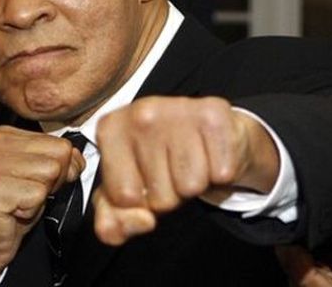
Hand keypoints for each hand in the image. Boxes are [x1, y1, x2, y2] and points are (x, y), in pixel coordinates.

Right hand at [0, 126, 85, 285]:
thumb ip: (52, 159)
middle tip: (28, 195)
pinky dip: (31, 210)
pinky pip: (37, 196)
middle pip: (59, 156)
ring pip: (51, 173)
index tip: (38, 182)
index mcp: (3, 135)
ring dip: (41, 196)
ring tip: (19, 201)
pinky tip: (12, 212)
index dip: (61, 168)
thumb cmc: (4, 209)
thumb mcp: (31, 175)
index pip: (59, 142)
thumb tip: (78, 157)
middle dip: (54, 181)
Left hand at [93, 96, 278, 245]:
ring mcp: (177, 109)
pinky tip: (211, 153)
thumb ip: (113, 221)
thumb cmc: (162, 161)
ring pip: (191, 187)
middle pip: (160, 197)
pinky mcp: (214, 114)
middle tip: (173, 169)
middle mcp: (141, 113)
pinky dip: (220, 172)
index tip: (144, 179)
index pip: (124, 198)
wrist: (209, 133)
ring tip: (191, 161)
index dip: (139, 201)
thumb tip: (142, 221)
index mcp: (110, 129)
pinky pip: (221, 173)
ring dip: (195, 184)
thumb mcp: (127, 194)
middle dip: (170, 194)